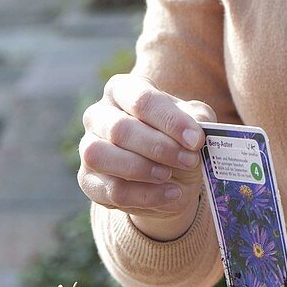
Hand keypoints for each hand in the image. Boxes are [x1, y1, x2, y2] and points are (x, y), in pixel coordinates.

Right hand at [79, 73, 214, 240]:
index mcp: (123, 90)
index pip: (142, 100)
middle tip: (190, 160)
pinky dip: (145, 195)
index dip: (170, 121)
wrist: (171, 178)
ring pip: (102, 156)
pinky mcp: (89, 181)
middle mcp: (98, 115)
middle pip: (120, 128)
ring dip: (142, 169)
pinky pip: (111, 190)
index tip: (196, 140)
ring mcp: (88, 148)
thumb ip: (198, 119)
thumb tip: (198, 125)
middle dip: (159, 147)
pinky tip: (170, 194)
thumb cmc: (178, 140)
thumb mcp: (193, 124)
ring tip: (170, 175)